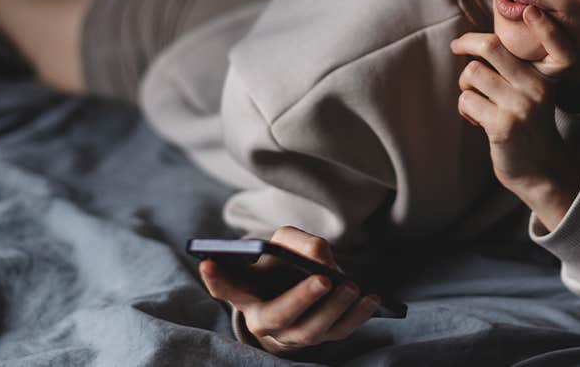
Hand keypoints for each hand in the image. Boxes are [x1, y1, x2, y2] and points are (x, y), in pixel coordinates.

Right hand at [198, 226, 380, 355]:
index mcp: (245, 295)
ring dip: (336, 308)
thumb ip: (296, 241)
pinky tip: (372, 297)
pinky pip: (340, 332)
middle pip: (278, 316)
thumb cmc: (283, 265)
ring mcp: (292, 335)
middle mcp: (264, 320)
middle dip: (301, 298)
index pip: (224, 287)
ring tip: (352, 285)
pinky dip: (358, 316)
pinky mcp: (320, 339)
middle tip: (324, 279)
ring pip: (312, 330)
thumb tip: (321, 256)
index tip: (207, 261)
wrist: (294, 291)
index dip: (215, 277)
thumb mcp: (283, 245)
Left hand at [449, 5, 579, 188]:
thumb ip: (516, 70)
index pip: (559, 47)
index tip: (531, 11)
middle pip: (494, 48)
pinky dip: (465, 107)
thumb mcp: (533, 93)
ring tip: (474, 98)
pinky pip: (467, 99)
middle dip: (468, 43)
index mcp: (548, 78)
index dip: (547, 28)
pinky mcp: (502, 125)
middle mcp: (538, 88)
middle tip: (457, 47)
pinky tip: (475, 119)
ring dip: (465, 84)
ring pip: (473, 73)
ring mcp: (520, 106)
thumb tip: (476, 44)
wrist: (541, 171)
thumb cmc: (529, 125)